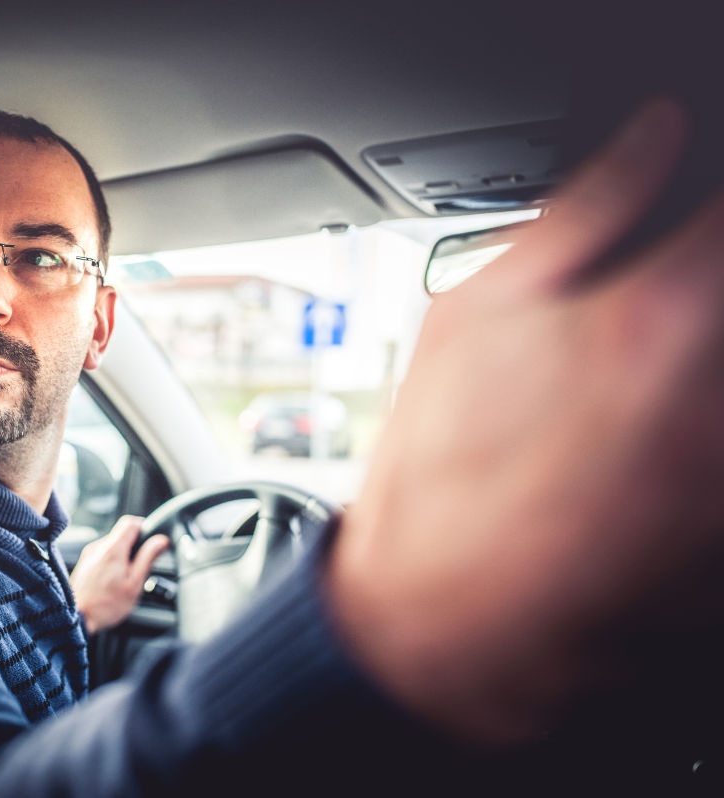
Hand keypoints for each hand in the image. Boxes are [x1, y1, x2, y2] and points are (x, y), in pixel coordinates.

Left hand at [70, 515, 169, 633]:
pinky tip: (113, 581)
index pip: (131, 522)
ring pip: (112, 544)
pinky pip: (103, 554)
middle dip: (134, 546)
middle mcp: (98, 547)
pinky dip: (112, 562)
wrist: (78, 618)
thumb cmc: (106, 605)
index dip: (144, 527)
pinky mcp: (85, 562)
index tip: (151, 540)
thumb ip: (148, 558)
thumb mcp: (134, 583)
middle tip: (140, 566)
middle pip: (121, 533)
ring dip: (123, 555)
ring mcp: (89, 554)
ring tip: (125, 578)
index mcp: (113, 549)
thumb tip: (161, 541)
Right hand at [325, 97, 723, 744]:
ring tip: (653, 356)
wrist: (444, 613)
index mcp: (658, 311)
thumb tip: (657, 130)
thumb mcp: (469, 312)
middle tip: (671, 284)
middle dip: (712, 268)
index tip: (705, 191)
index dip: (720, 189)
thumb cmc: (440, 466)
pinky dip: (708, 402)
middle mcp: (721, 387)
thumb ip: (582, 210)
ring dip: (710, 337)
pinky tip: (655, 418)